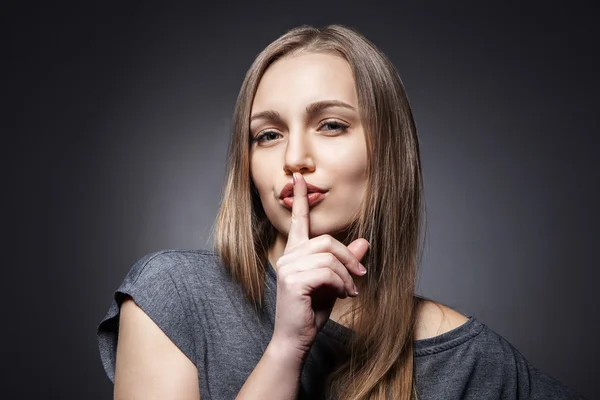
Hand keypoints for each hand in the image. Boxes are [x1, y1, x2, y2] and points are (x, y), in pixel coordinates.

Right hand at [270, 172, 368, 356]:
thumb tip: (364, 241)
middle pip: (326, 241)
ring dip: (347, 276)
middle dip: (348, 258)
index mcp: (295, 252)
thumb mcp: (334, 282)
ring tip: (350, 291)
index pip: (298, 220)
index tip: (299, 178)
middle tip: (360, 275)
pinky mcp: (292, 280)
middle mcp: (288, 256)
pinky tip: (343, 295)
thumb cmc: (312, 310)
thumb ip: (345, 261)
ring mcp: (288, 267)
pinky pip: (327, 272)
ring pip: (329, 257)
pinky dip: (342, 284)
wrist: (296, 338)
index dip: (300, 198)